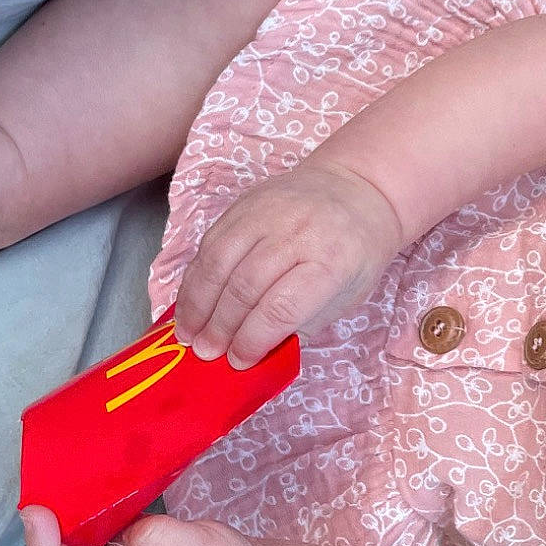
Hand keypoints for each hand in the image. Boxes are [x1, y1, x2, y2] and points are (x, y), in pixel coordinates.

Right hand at [173, 158, 402, 369]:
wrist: (359, 184)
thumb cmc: (358, 248)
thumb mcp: (349, 293)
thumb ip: (304, 320)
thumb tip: (257, 350)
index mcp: (332, 260)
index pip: (281, 308)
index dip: (253, 339)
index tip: (239, 361)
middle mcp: (296, 233)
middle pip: (244, 286)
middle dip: (221, 327)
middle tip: (207, 353)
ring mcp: (267, 213)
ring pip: (218, 262)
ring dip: (197, 304)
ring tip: (187, 334)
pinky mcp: (244, 203)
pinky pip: (210, 242)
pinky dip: (195, 277)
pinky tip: (190, 302)